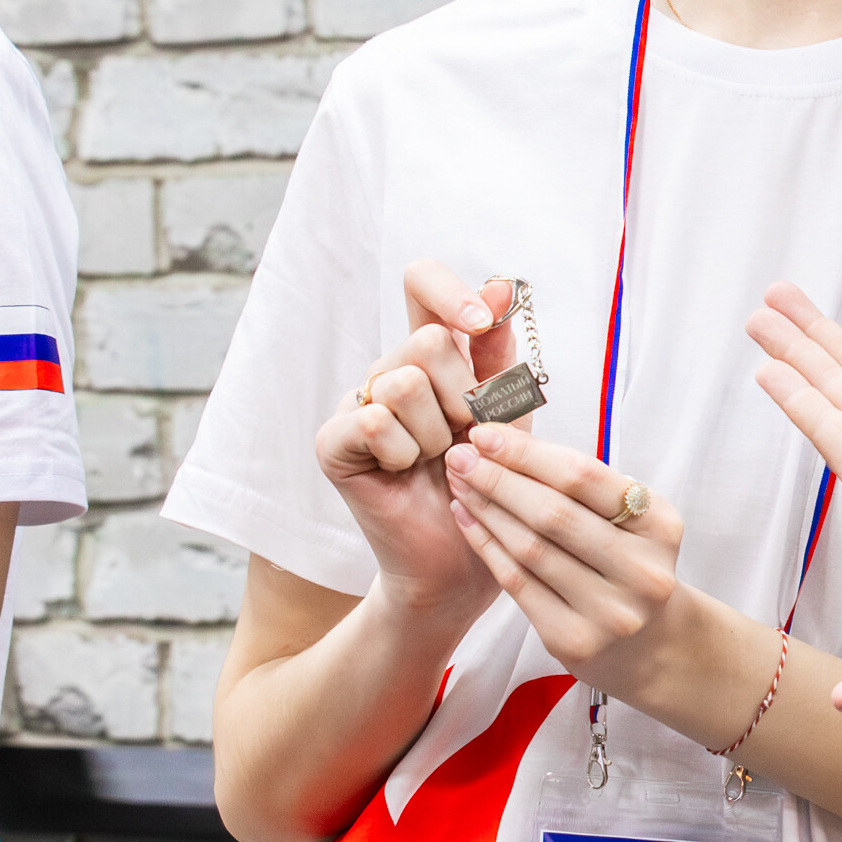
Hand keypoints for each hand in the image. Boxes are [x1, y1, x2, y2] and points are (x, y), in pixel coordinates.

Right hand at [315, 263, 532, 622]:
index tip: (481, 322)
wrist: (464, 557)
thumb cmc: (489, 483)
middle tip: (464, 437)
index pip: (422, 284)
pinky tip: (404, 473)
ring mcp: (358, 404)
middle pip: (426, 339)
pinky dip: (403, 453)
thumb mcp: (507, 413)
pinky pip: (374, 421)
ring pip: (404, 381)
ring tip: (437, 461)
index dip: (450, 292)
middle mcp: (391, 370)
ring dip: (437, 433)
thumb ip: (498, 355)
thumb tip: (499, 285)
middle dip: (463, 396)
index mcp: (433, 355)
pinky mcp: (333, 442)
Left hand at [447, 422, 683, 700]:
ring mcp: (609, 610)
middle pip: (553, 513)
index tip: (486, 432)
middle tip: (461, 454)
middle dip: (499, 478)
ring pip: (531, 548)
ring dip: (486, 509)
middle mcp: (641, 570)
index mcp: (659, 525)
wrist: (649, 643)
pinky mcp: (574, 640)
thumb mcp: (630, 521)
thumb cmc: (627, 564)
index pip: (584, 477)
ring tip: (459, 482)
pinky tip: (467, 520)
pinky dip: (486, 546)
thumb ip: (584, 487)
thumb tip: (508, 440)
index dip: (528, 452)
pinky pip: (518, 583)